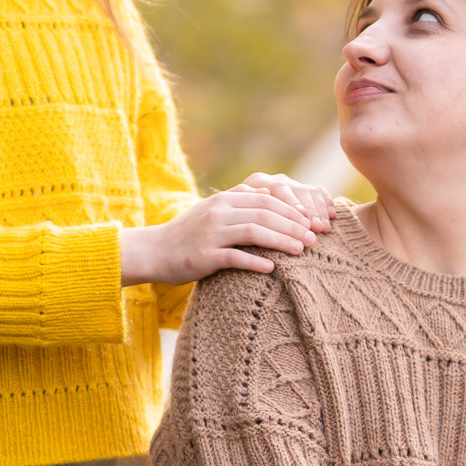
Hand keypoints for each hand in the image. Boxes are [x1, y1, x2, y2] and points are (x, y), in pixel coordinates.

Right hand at [120, 174, 333, 285]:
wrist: (153, 251)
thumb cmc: (188, 234)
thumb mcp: (213, 211)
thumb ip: (239, 202)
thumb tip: (266, 195)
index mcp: (224, 199)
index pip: (266, 199)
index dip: (291, 209)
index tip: (310, 221)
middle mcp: (219, 212)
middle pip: (265, 213)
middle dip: (293, 225)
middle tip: (313, 238)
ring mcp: (211, 233)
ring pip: (254, 232)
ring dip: (281, 241)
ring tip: (301, 251)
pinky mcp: (204, 256)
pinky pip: (235, 258)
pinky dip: (255, 263)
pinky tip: (273, 269)